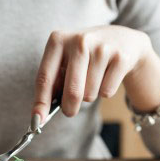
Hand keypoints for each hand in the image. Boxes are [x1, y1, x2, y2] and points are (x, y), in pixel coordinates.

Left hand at [31, 25, 159, 121]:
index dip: (41, 102)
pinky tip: (107, 76)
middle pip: (72, 91)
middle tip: (69, 111)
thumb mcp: (65, 61)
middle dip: (69, 108)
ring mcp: (102, 48)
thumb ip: (53, 83)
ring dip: (89, 95)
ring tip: (93, 79)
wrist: (122, 39)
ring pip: (90, 94)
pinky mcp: (120, 58)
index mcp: (58, 40)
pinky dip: (105, 92)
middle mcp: (80, 40)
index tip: (37, 121)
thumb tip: (40, 115)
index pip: (45, 77)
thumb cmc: (85, 56)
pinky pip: (106, 92)